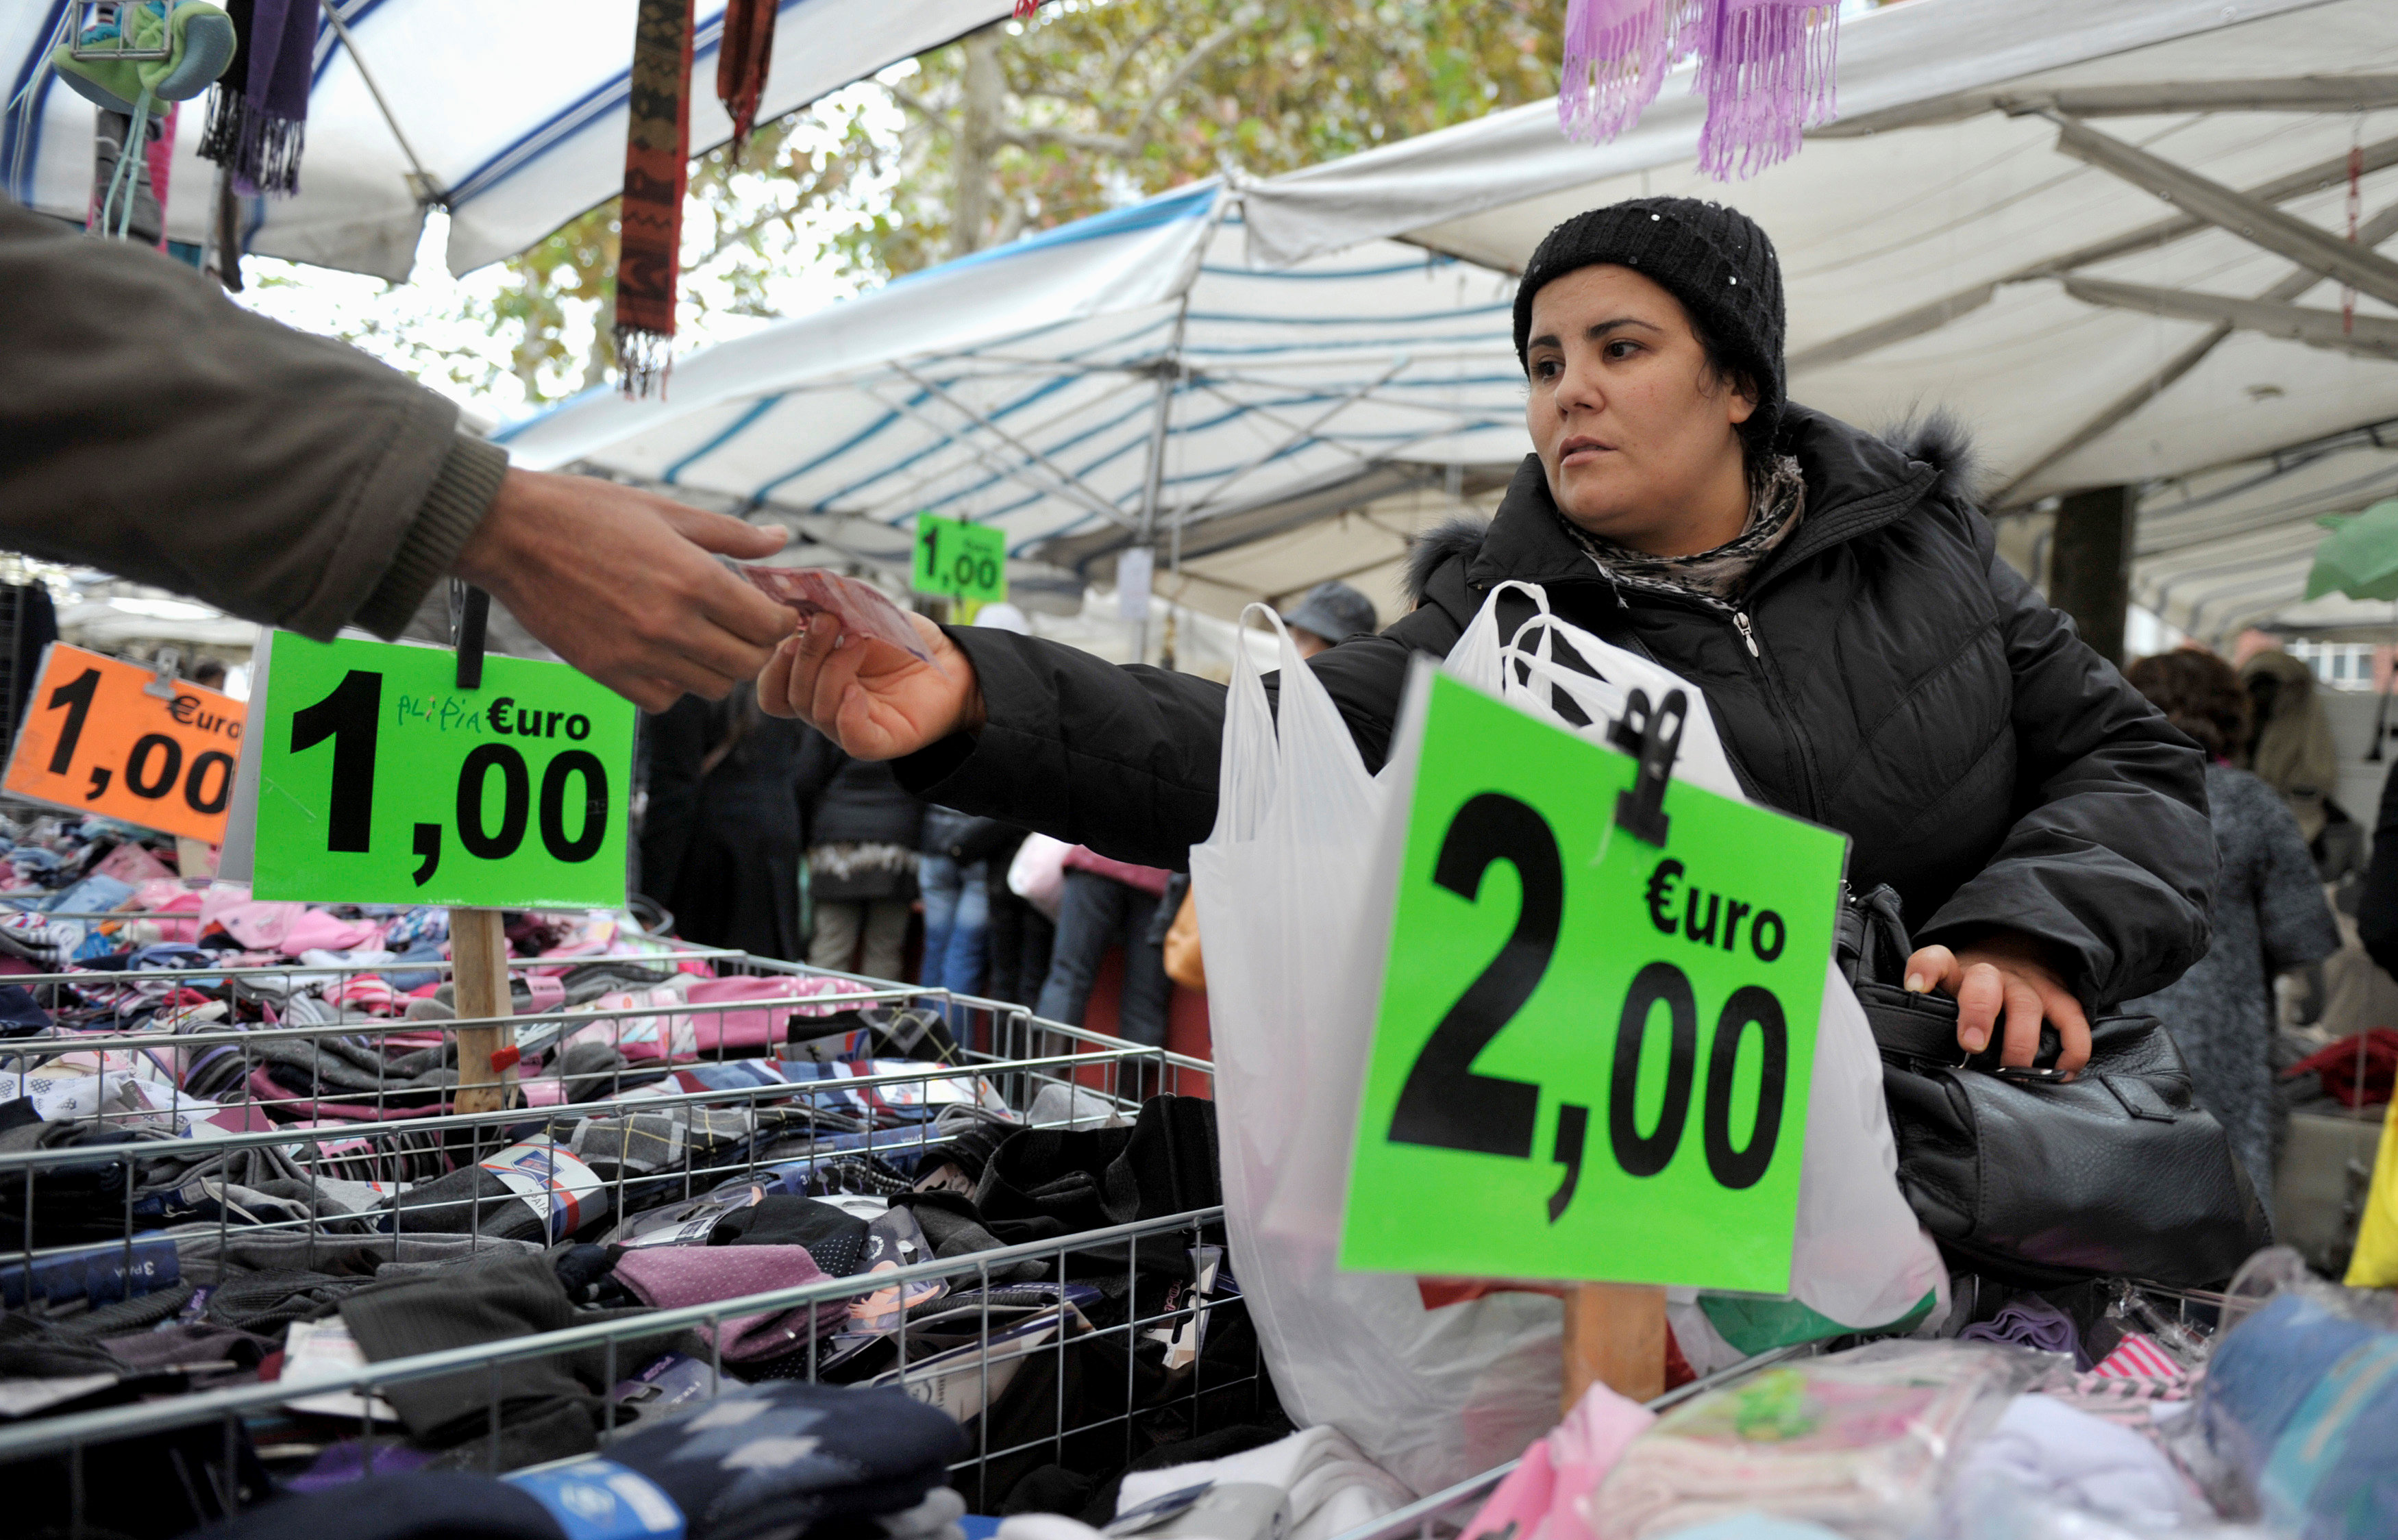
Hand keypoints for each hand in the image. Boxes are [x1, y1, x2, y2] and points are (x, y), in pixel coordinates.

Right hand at [451, 469, 793, 710]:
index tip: (775, 612)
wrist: (510, 533)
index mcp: (694, 580)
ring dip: (717, 667)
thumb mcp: (666, 511)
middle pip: (747, 664)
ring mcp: (638, 655)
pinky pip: (663, 699)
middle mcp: (672, 624)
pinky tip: (665, 654)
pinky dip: (673, 684)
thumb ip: (731, 534)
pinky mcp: (606, 673)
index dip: (781, 621)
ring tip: (703, 638)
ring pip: (710, 688)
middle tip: (744, 627)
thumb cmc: (587, 513)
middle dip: (756, 647)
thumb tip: (780, 539)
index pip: (768, 626)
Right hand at [755, 610, 982, 758]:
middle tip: (828, 622)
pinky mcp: (881, 740)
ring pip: (817, 712)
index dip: (773, 664)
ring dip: (832, 670)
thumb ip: (833, 604)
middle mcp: (826, 707)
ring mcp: (851, 726)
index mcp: (814, 681)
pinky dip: (848, 714)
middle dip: (805, 654)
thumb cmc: (905, 640)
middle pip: (791, 696)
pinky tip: (857, 690)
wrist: (952, 661)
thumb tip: (803, 590)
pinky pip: (852, 739)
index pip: (773, 688)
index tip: (789, 627)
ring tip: (858, 641)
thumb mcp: (864, 613)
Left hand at [1904, 930, 2091, 1072]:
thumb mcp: (1951, 988)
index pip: (1936, 959)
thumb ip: (1936, 1013)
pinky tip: (2062, 1074)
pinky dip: (2072, 1049)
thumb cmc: (1976, 986)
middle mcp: (1994, 974)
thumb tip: (1921, 1057)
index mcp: (1958, 970)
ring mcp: (2029, 985)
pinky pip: (2072, 1022)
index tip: (1916, 988)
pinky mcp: (2061, 997)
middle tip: (1971, 1045)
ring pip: (2026, 1005)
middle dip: (1978, 1014)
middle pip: (1984, 985)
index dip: (1925, 970)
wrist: (2022, 950)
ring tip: (2014, 1071)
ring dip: (2020, 1040)